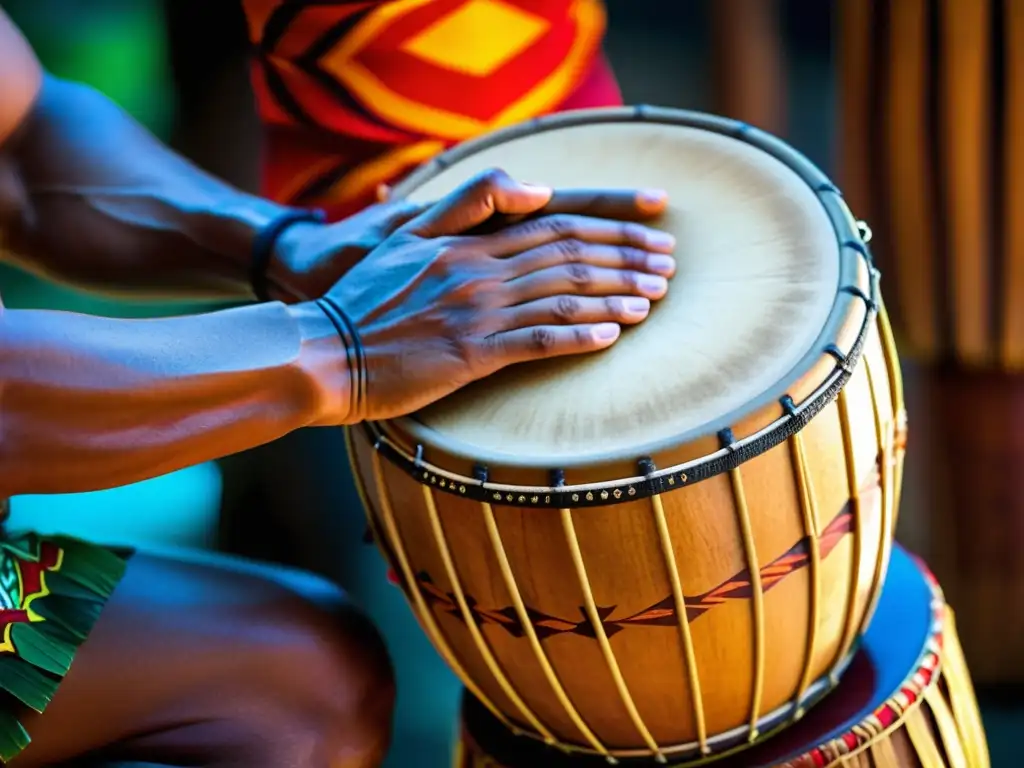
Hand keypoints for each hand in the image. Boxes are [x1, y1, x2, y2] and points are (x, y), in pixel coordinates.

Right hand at [319, 169, 676, 422]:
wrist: (326, 351)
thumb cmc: (364, 298)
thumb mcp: (405, 233)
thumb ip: (466, 203)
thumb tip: (533, 187)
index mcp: (468, 241)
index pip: (556, 222)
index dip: (610, 223)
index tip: (652, 227)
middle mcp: (479, 270)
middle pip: (570, 257)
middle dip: (627, 258)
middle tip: (670, 265)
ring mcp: (476, 311)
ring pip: (563, 297)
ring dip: (616, 296)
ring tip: (656, 299)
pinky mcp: (469, 354)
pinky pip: (537, 342)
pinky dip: (579, 338)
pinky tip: (614, 336)